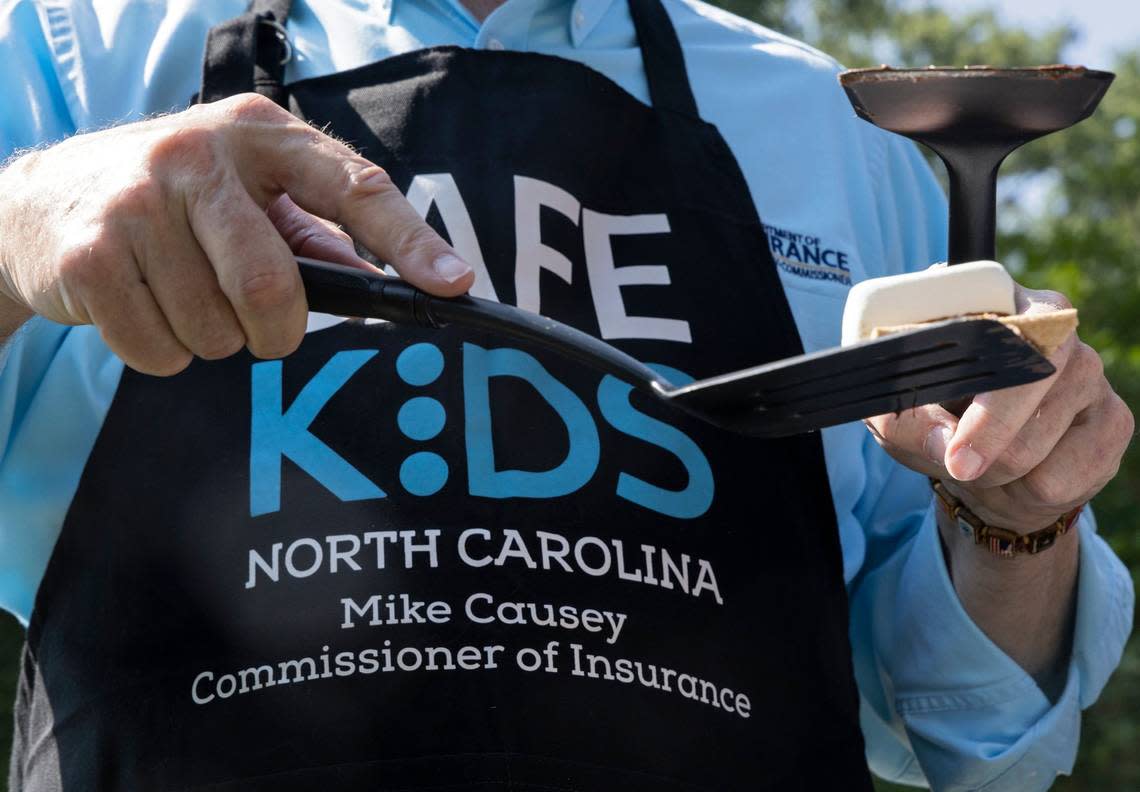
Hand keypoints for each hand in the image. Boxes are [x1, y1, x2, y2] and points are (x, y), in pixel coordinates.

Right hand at [0, 93, 473, 373]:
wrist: (40, 203)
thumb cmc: (174, 204)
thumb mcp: (249, 195)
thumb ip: (320, 236)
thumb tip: (395, 283)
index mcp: (258, 134)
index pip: (353, 187)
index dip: (410, 242)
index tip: (455, 285)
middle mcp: (198, 155)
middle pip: (275, 288)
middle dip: (277, 332)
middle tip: (263, 327)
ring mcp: (138, 202)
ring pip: (217, 330)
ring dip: (213, 339)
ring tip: (183, 296)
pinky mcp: (92, 254)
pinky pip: (162, 350)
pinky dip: (166, 353)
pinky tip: (145, 309)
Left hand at [865, 283, 1133, 532]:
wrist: (982, 466)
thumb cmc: (935, 421)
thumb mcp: (897, 417)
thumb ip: (905, 423)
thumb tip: (945, 443)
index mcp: (996, 305)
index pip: (1004, 331)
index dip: (983, 398)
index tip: (956, 450)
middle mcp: (1055, 327)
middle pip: (1035, 383)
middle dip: (992, 442)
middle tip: (960, 466)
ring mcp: (1091, 372)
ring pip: (1041, 442)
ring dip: (1002, 471)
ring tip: (985, 462)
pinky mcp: (1114, 419)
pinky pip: (1067, 475)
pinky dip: (1030, 490)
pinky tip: (1021, 474)